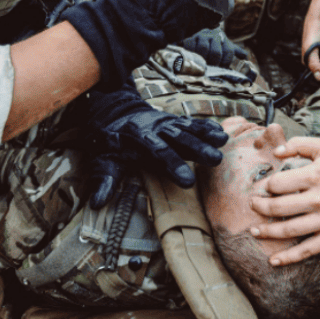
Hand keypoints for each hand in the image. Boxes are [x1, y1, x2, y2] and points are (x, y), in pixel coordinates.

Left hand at [78, 86, 228, 206]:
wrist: (114, 115)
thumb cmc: (110, 143)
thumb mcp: (103, 160)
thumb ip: (104, 180)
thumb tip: (96, 203)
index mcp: (138, 138)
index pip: (158, 152)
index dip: (173, 165)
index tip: (188, 182)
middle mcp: (155, 128)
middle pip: (178, 138)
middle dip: (197, 148)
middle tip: (215, 160)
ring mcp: (167, 123)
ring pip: (188, 128)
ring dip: (206, 134)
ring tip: (223, 142)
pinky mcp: (175, 121)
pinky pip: (192, 123)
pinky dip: (206, 126)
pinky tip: (221, 132)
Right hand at [180, 27, 247, 68]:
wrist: (201, 30)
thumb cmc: (216, 42)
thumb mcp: (226, 45)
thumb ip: (236, 51)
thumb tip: (245, 56)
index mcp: (224, 39)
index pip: (228, 52)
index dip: (226, 63)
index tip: (222, 69)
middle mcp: (214, 36)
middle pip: (216, 53)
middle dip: (214, 63)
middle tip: (212, 69)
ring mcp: (201, 36)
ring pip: (203, 49)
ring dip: (203, 60)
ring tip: (203, 65)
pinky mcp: (190, 38)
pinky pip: (190, 47)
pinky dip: (191, 54)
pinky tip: (193, 59)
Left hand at [248, 137, 319, 265]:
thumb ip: (299, 144)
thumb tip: (276, 152)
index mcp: (315, 175)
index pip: (278, 184)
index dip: (267, 186)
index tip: (263, 188)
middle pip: (279, 208)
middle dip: (260, 208)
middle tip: (253, 206)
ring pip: (289, 230)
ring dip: (267, 232)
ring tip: (255, 231)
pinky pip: (307, 249)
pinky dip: (288, 257)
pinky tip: (273, 261)